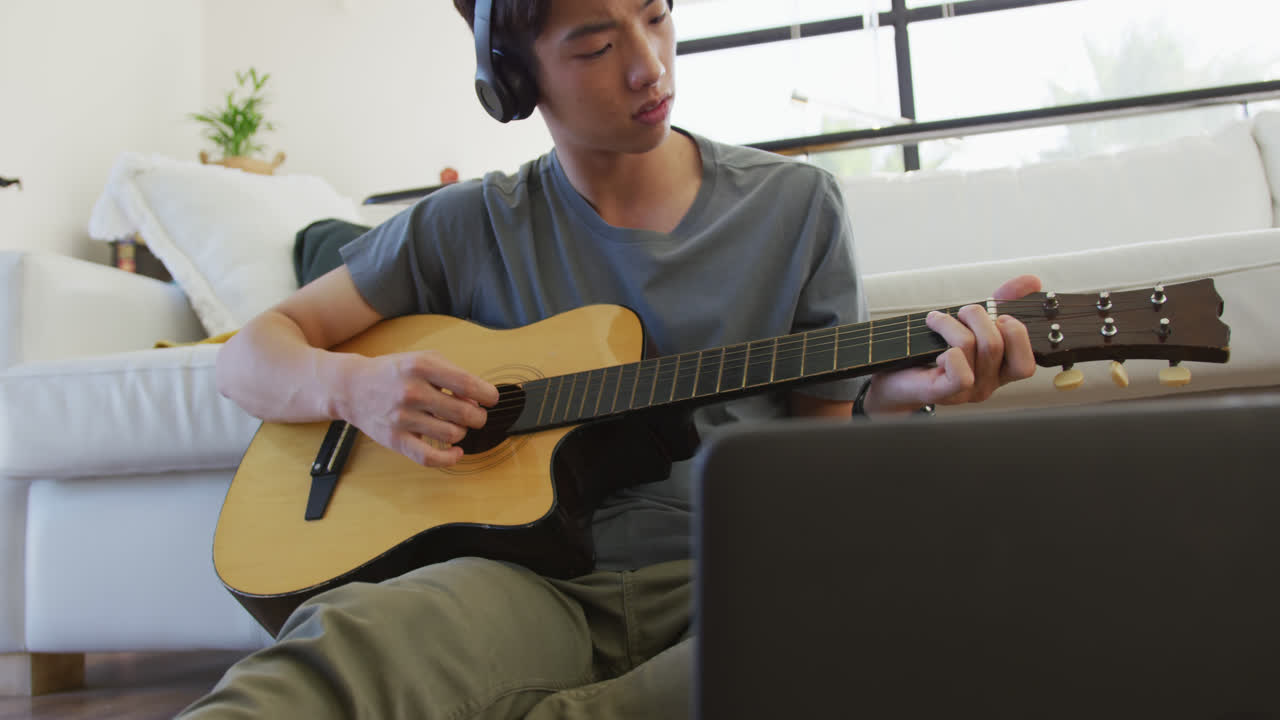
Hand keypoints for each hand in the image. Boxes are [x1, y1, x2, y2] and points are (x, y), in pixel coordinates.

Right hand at [341, 350, 498, 466]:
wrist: (352, 387)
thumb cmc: (393, 373)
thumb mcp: (423, 359)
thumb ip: (452, 374)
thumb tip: (477, 399)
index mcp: (422, 367)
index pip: (468, 384)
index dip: (488, 395)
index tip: (490, 399)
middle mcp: (412, 392)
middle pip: (465, 413)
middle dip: (478, 416)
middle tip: (475, 415)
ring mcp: (403, 418)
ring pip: (453, 435)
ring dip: (462, 432)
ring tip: (456, 425)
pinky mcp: (396, 439)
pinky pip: (430, 457)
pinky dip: (450, 458)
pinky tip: (455, 451)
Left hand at [863, 275, 1041, 414]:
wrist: (894, 378)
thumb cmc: (933, 348)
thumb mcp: (970, 322)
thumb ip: (1002, 302)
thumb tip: (1033, 281)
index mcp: (1000, 370)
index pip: (1029, 362)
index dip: (1017, 332)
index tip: (997, 315)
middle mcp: (988, 384)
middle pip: (997, 342)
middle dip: (976, 315)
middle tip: (959, 314)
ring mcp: (967, 392)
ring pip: (972, 346)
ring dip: (950, 324)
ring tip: (936, 322)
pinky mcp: (943, 394)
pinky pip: (961, 374)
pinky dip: (948, 352)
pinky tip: (935, 349)